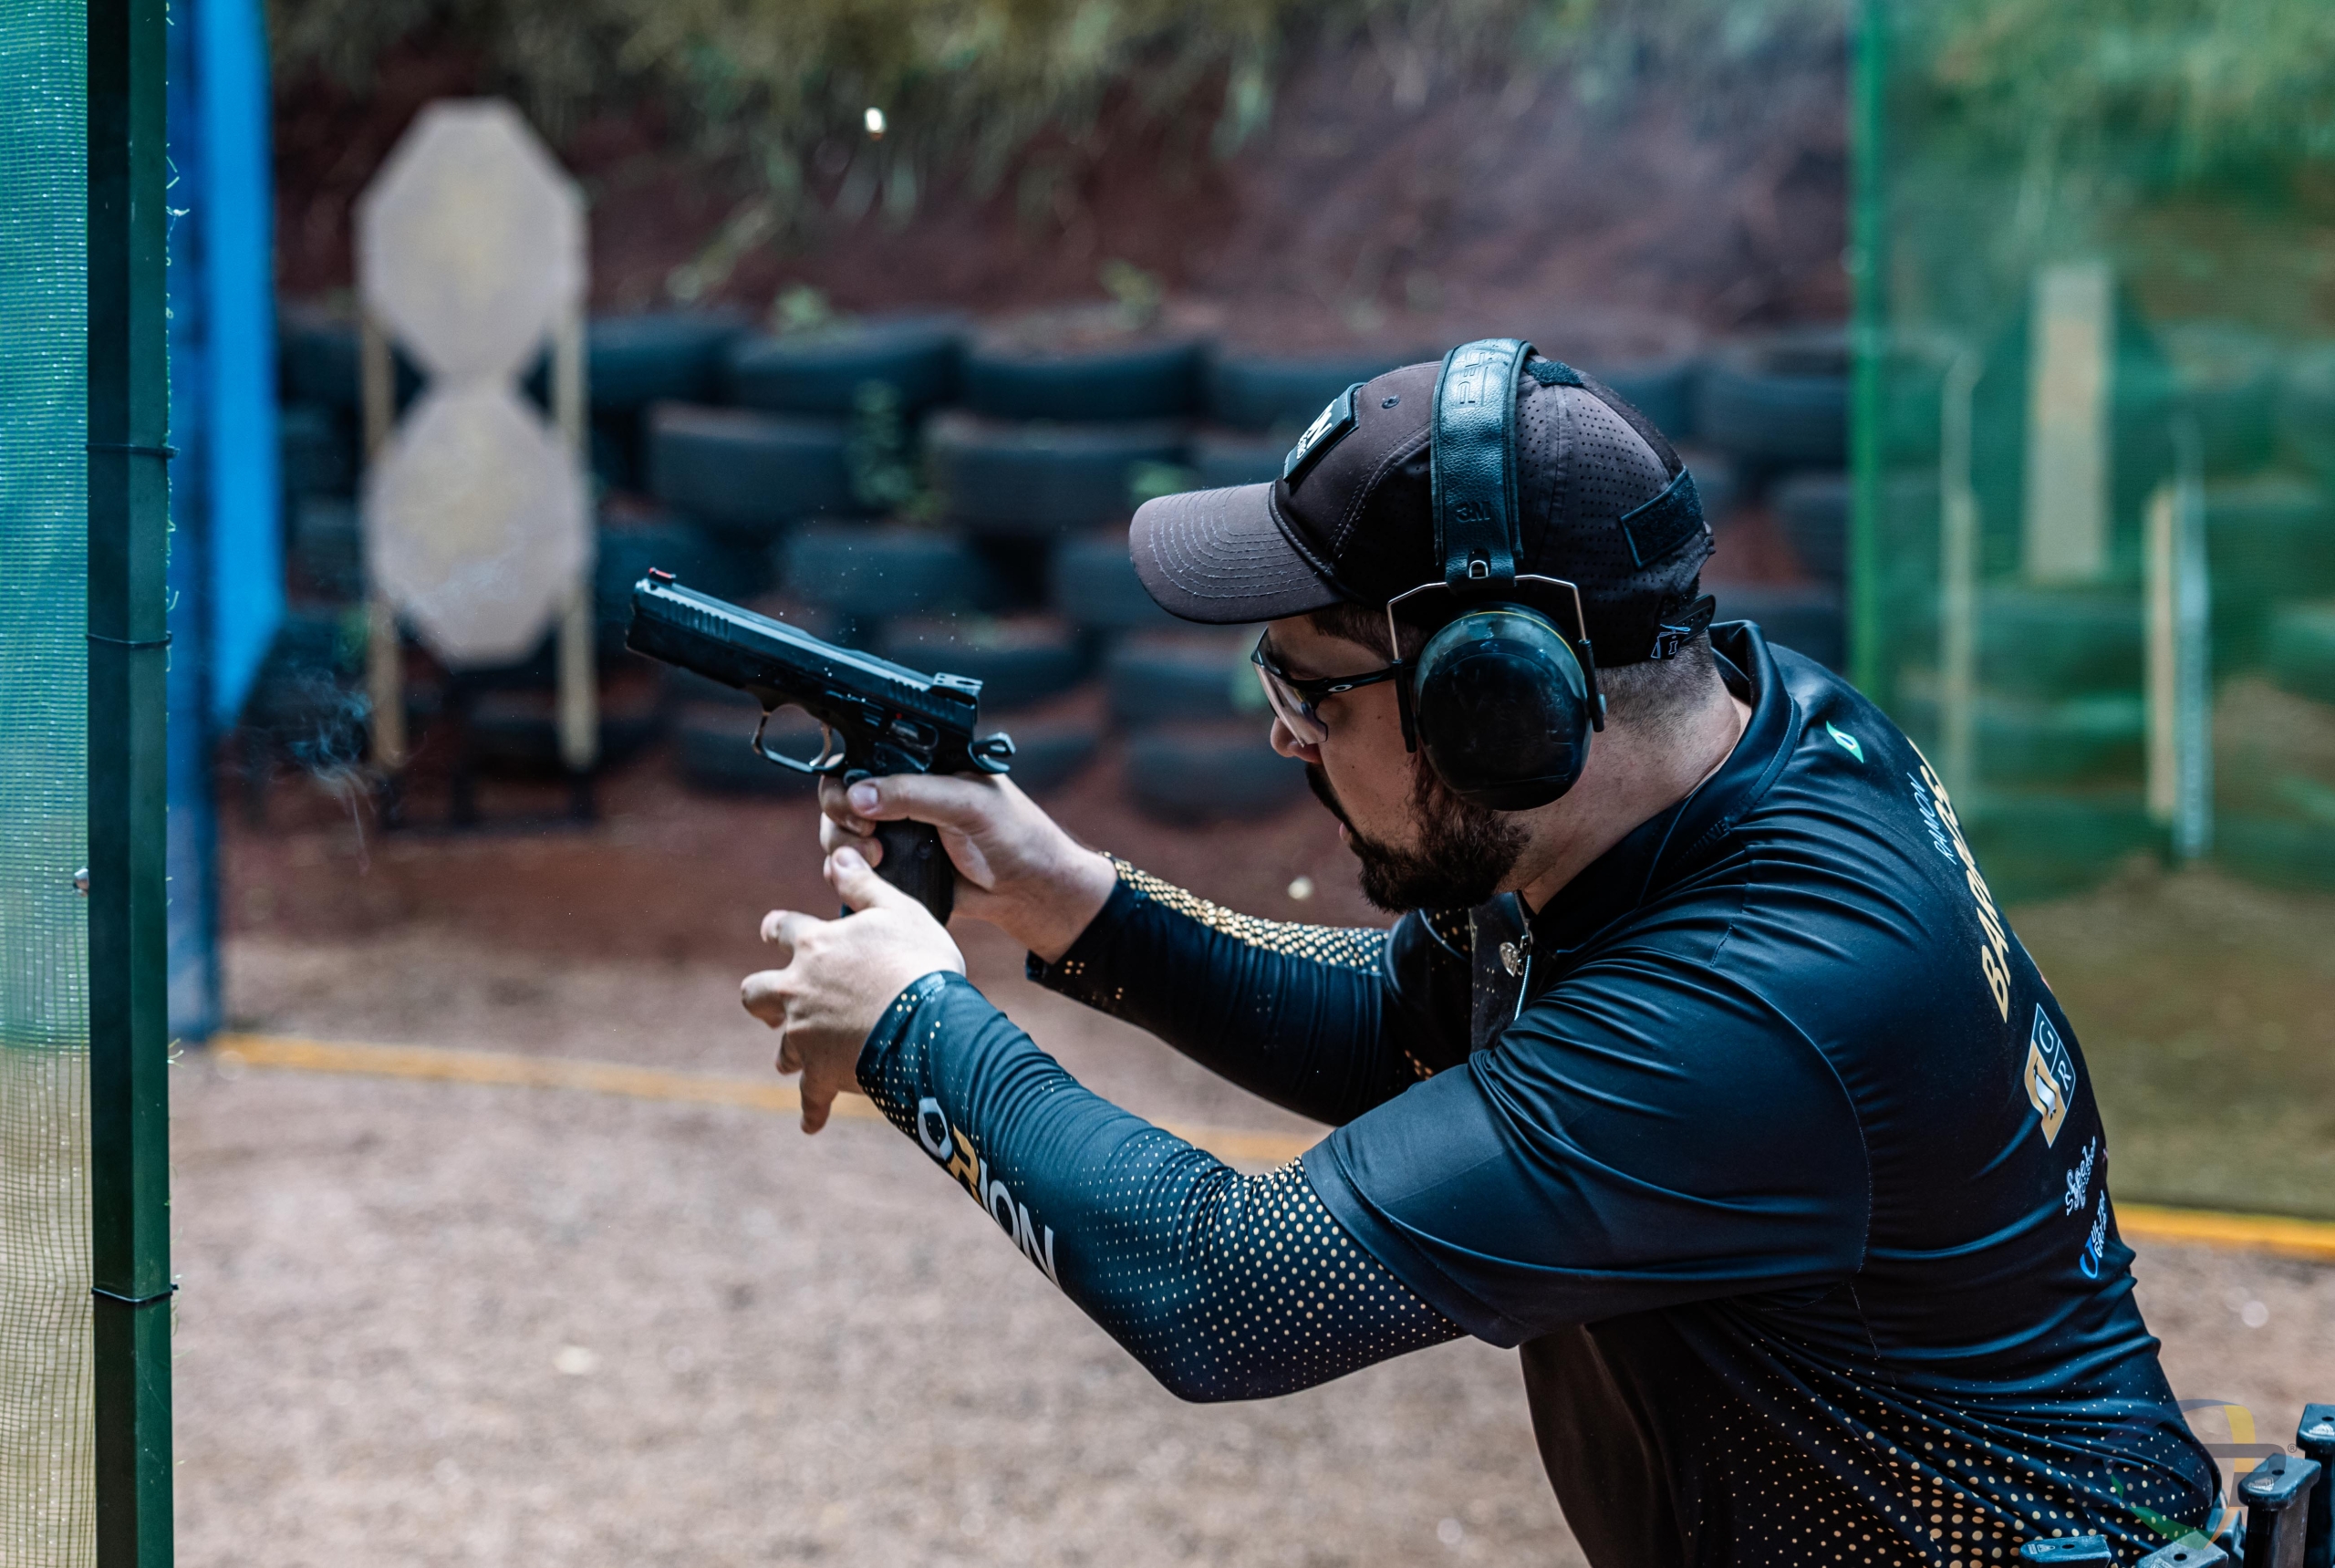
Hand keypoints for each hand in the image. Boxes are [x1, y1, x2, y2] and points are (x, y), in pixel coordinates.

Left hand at [741, 845, 964, 1132]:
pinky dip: (810, 1111)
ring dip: (789, 1052)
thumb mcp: (899, 909)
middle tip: (777, 998)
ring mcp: (806, 1036)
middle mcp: (799, 990)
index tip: (774, 931)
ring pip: (782, 1047)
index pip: (782, 929)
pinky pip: (809, 1099)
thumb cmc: (918, 962)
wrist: (926, 1026)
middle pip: (757, 993)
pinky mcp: (821, 1075)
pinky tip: (810, 1123)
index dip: (777, 929)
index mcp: (815, 947)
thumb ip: (863, 883)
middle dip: (763, 996)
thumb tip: (836, 853)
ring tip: (796, 1059)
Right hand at [818, 771, 1117, 962]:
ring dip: (842, 843)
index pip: (866, 754)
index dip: (848, 773)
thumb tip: (858, 795)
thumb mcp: (968, 805)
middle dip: (839, 812)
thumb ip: (914, 794)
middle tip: (864, 831)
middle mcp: (904, 793)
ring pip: (840, 828)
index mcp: (924, 764)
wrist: (1029, 892)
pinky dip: (846, 870)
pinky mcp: (893, 865)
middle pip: (842, 792)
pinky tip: (866, 874)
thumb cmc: (1015, 836)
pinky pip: (851, 864)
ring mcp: (896, 829)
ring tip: (875, 856)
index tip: (854, 800)